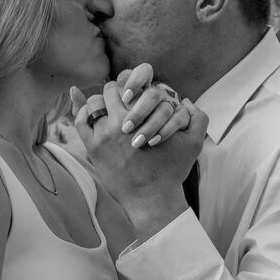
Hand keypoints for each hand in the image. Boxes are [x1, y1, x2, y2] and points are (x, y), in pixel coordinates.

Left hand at [69, 81, 207, 238]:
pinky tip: (93, 117)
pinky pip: (81, 121)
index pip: (132, 82)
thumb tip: (185, 99)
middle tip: (118, 98)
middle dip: (114, 91)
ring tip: (105, 108)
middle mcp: (123, 120)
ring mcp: (106, 134)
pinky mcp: (94, 148)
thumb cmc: (172, 170)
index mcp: (146, 114)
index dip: (131, 83)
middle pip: (110, 89)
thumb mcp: (193, 144)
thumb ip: (198, 118)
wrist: (152, 198)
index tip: (132, 90)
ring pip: (94, 103)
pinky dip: (83, 113)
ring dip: (99, 102)